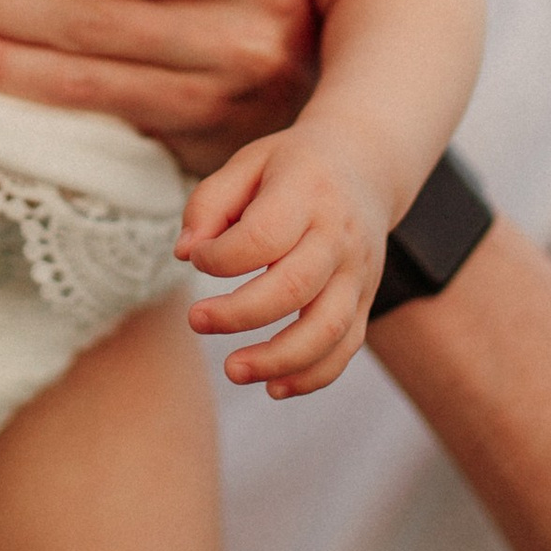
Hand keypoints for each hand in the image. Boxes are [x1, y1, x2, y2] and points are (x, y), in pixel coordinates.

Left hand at [177, 125, 387, 397]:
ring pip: (327, 329)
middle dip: (238, 315)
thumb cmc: (292, 167)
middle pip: (293, 288)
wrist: (366, 164)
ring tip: (233, 370)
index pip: (262, 236)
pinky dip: (313, 376)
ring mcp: (357, 272)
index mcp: (306, 193)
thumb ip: (209, 203)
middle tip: (197, 320)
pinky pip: (346, 347)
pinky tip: (274, 387)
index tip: (198, 258)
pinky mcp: (365, 299)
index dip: (220, 257)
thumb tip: (184, 254)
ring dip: (278, 360)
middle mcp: (338, 236)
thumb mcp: (248, 163)